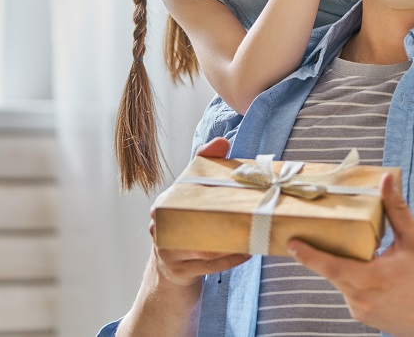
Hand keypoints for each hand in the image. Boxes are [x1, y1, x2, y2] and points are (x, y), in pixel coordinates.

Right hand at [150, 136, 248, 286]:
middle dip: (223, 216)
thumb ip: (204, 166)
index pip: (183, 189)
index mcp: (163, 206)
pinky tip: (248, 252)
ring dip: (231, 241)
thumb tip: (223, 141)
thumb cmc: (185, 226)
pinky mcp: (180, 272)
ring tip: (253, 232)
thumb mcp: (190, 198)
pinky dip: (230, 259)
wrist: (170, 270)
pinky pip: (209, 266)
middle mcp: (160, 228)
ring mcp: (168, 253)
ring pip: (204, 247)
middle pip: (195, 220)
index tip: (231, 179)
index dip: (206, 182)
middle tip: (250, 208)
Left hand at [288, 172, 413, 335]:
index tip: (291, 243)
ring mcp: (362, 311)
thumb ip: (396, 209)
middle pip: (333, 271)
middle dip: (326, 253)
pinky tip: (371, 271)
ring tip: (360, 252)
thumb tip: (386, 180)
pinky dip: (356, 280)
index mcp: (368, 278)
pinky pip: (353, 294)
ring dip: (345, 267)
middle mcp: (360, 298)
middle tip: (318, 234)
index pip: (328, 265)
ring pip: (343, 283)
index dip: (307, 254)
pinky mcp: (367, 318)